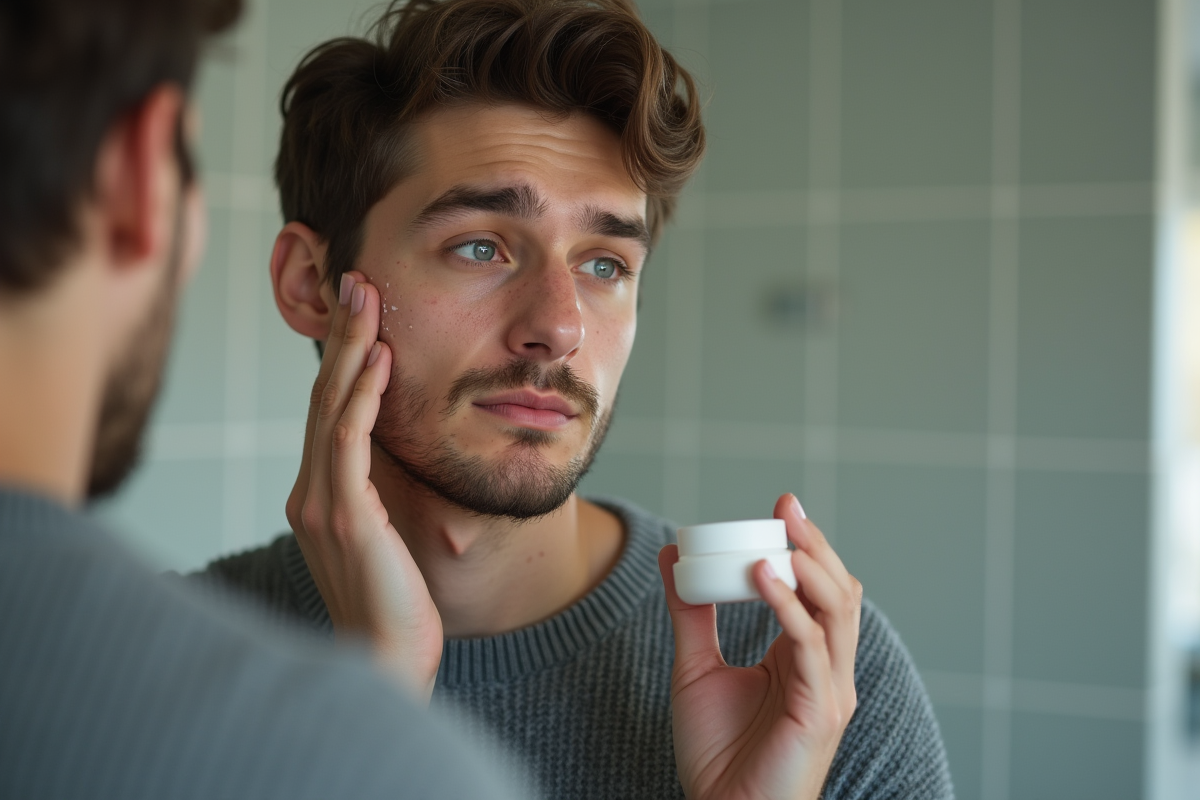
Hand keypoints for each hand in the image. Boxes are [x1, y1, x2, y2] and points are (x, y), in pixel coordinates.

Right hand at [286, 271, 442, 700]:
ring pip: (331, 406)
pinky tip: (381, 359)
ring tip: (365, 297)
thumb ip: (380, 491)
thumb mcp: (384, 534)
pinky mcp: (343, 516)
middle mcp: (308, 491)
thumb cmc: (395, 603)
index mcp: (318, 493)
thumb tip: (399, 449)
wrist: (385, 663)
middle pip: (322, 395)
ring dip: (350, 347)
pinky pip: (349, 441)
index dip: (342, 357)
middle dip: (341, 335)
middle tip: (356, 279)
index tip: (360, 311)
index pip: (327, 410)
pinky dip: (363, 396)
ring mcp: (320, 502)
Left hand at [657, 493, 861, 799]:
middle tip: (787, 505)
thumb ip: (690, 615)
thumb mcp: (696, 668)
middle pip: (840, 592)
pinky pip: (809, 646)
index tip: (780, 506)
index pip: (820, 591)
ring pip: (838, 612)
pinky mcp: (820, 711)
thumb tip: (673, 558)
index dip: (806, 547)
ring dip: (811, 565)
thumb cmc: (716, 754)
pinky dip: (788, 606)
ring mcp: (830, 690)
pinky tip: (761, 575)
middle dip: (817, 544)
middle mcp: (827, 670)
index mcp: (804, 659)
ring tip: (781, 531)